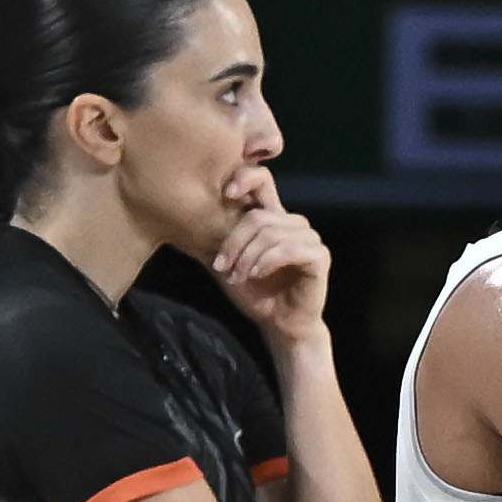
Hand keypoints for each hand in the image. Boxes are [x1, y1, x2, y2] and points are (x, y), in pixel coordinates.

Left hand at [211, 173, 330, 344]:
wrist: (279, 324)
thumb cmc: (254, 293)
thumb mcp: (227, 260)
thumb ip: (217, 236)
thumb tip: (182, 212)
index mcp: (273, 217)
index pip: (262, 180)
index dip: (245, 178)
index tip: (226, 194)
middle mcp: (293, 222)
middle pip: (258, 216)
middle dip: (234, 242)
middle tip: (221, 266)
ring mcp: (309, 238)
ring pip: (271, 233)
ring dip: (248, 257)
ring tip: (238, 275)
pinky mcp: (319, 256)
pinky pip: (288, 249)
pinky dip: (266, 262)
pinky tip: (256, 274)